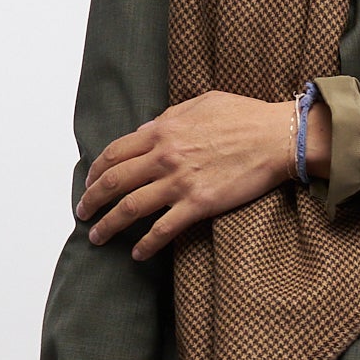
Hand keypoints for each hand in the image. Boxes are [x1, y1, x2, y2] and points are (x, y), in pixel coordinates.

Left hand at [75, 92, 333, 261]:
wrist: (276, 137)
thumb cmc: (244, 116)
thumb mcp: (199, 105)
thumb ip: (169, 119)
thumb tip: (149, 130)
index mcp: (161, 130)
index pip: (115, 152)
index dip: (96, 171)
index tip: (90, 183)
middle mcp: (164, 156)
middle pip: (114, 181)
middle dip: (92, 200)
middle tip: (82, 213)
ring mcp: (180, 182)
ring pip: (130, 207)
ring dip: (108, 225)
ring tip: (96, 237)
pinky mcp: (199, 204)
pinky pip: (164, 228)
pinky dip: (147, 244)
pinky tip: (137, 254)